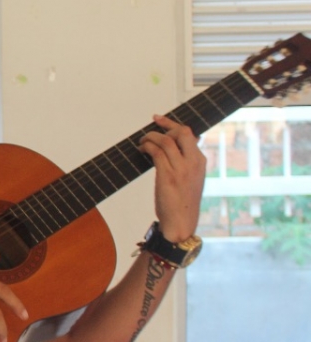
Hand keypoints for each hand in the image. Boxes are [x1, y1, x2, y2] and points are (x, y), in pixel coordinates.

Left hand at [139, 114, 204, 240]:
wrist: (181, 222)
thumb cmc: (183, 202)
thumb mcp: (191, 178)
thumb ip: (187, 161)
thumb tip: (178, 146)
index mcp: (200, 161)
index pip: (189, 133)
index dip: (172, 124)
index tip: (159, 119)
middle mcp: (193, 162)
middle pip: (180, 132)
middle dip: (162, 127)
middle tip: (149, 131)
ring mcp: (181, 169)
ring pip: (165, 141)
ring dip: (149, 138)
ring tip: (142, 143)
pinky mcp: (168, 176)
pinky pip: (156, 153)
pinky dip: (147, 147)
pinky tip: (142, 150)